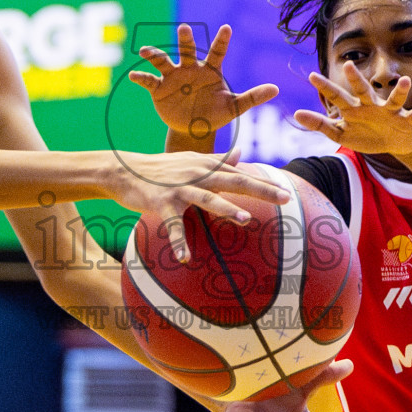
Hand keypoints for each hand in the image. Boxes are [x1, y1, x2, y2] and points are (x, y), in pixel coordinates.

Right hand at [108, 147, 288, 260]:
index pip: (241, 174)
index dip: (264, 182)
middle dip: (260, 189)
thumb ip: (217, 159)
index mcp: (207, 167)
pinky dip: (178, 241)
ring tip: (246, 220)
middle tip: (284, 199)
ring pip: (208, 198)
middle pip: (234, 181)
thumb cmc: (160, 169)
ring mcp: (180, 188)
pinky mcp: (162, 202)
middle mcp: (197, 174)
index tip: (287, 191)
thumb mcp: (190, 160)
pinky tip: (186, 258)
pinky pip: (173, 225)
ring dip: (227, 209)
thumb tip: (241, 152)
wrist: (123, 170)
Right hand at [129, 24, 276, 139]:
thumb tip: (276, 89)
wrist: (194, 128)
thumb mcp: (234, 106)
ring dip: (155, 55)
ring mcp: (173, 77)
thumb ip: (252, 97)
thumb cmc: (215, 113)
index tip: (227, 28)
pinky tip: (134, 76)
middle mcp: (190, 69)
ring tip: (147, 51)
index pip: (217, 52)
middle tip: (184, 28)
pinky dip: (141, 77)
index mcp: (210, 70)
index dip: (222, 41)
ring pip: (163, 61)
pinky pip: (148, 80)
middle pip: (187, 50)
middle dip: (185, 40)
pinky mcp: (159, 88)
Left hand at [292, 62, 411, 156]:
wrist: (395, 143)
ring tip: (406, 81)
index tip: (311, 75)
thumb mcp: (341, 132)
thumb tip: (295, 114)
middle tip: (346, 65)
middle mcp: (372, 106)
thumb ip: (319, 123)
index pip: (337, 96)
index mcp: (354, 109)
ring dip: (399, 91)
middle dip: (355, 79)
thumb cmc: (366, 134)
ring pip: (394, 99)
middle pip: (362, 91)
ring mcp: (390, 112)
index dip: (325, 87)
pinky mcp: (406, 122)